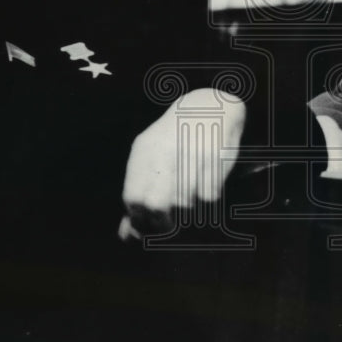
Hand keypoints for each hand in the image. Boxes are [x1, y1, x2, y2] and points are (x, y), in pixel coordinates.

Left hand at [119, 88, 245, 239]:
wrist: (210, 105)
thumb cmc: (175, 139)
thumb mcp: (150, 157)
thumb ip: (138, 194)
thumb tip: (126, 236)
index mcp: (144, 151)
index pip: (132, 198)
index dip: (140, 218)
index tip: (150, 221)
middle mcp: (164, 151)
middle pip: (156, 205)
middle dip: (164, 222)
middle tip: (172, 222)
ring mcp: (190, 154)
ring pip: (185, 204)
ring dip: (189, 208)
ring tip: (192, 193)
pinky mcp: (215, 157)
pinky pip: (209, 196)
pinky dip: (208, 197)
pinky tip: (207, 183)